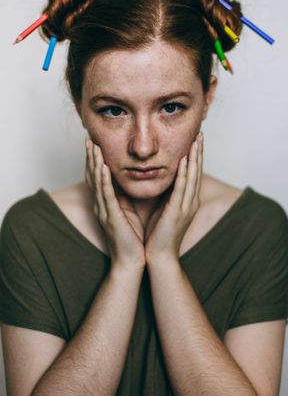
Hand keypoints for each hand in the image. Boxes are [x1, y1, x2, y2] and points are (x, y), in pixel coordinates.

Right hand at [85, 138, 144, 269]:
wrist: (132, 261)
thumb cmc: (133, 237)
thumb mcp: (129, 211)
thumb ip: (127, 196)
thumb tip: (134, 179)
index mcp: (107, 204)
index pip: (99, 178)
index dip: (96, 160)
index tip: (96, 143)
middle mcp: (101, 205)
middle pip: (93, 177)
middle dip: (91, 157)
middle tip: (89, 139)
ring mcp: (104, 211)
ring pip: (97, 183)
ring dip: (94, 163)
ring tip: (93, 146)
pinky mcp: (111, 218)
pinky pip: (106, 196)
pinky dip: (103, 180)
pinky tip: (103, 167)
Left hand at [144, 132, 202, 263]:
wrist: (158, 257)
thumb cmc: (157, 234)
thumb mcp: (163, 209)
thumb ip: (165, 194)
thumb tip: (160, 179)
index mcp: (186, 201)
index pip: (193, 173)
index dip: (195, 156)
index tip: (194, 139)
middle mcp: (190, 202)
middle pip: (197, 171)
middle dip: (199, 152)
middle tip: (200, 133)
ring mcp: (186, 207)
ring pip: (193, 177)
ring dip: (195, 158)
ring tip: (196, 140)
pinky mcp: (178, 213)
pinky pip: (182, 189)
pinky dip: (185, 174)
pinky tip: (185, 160)